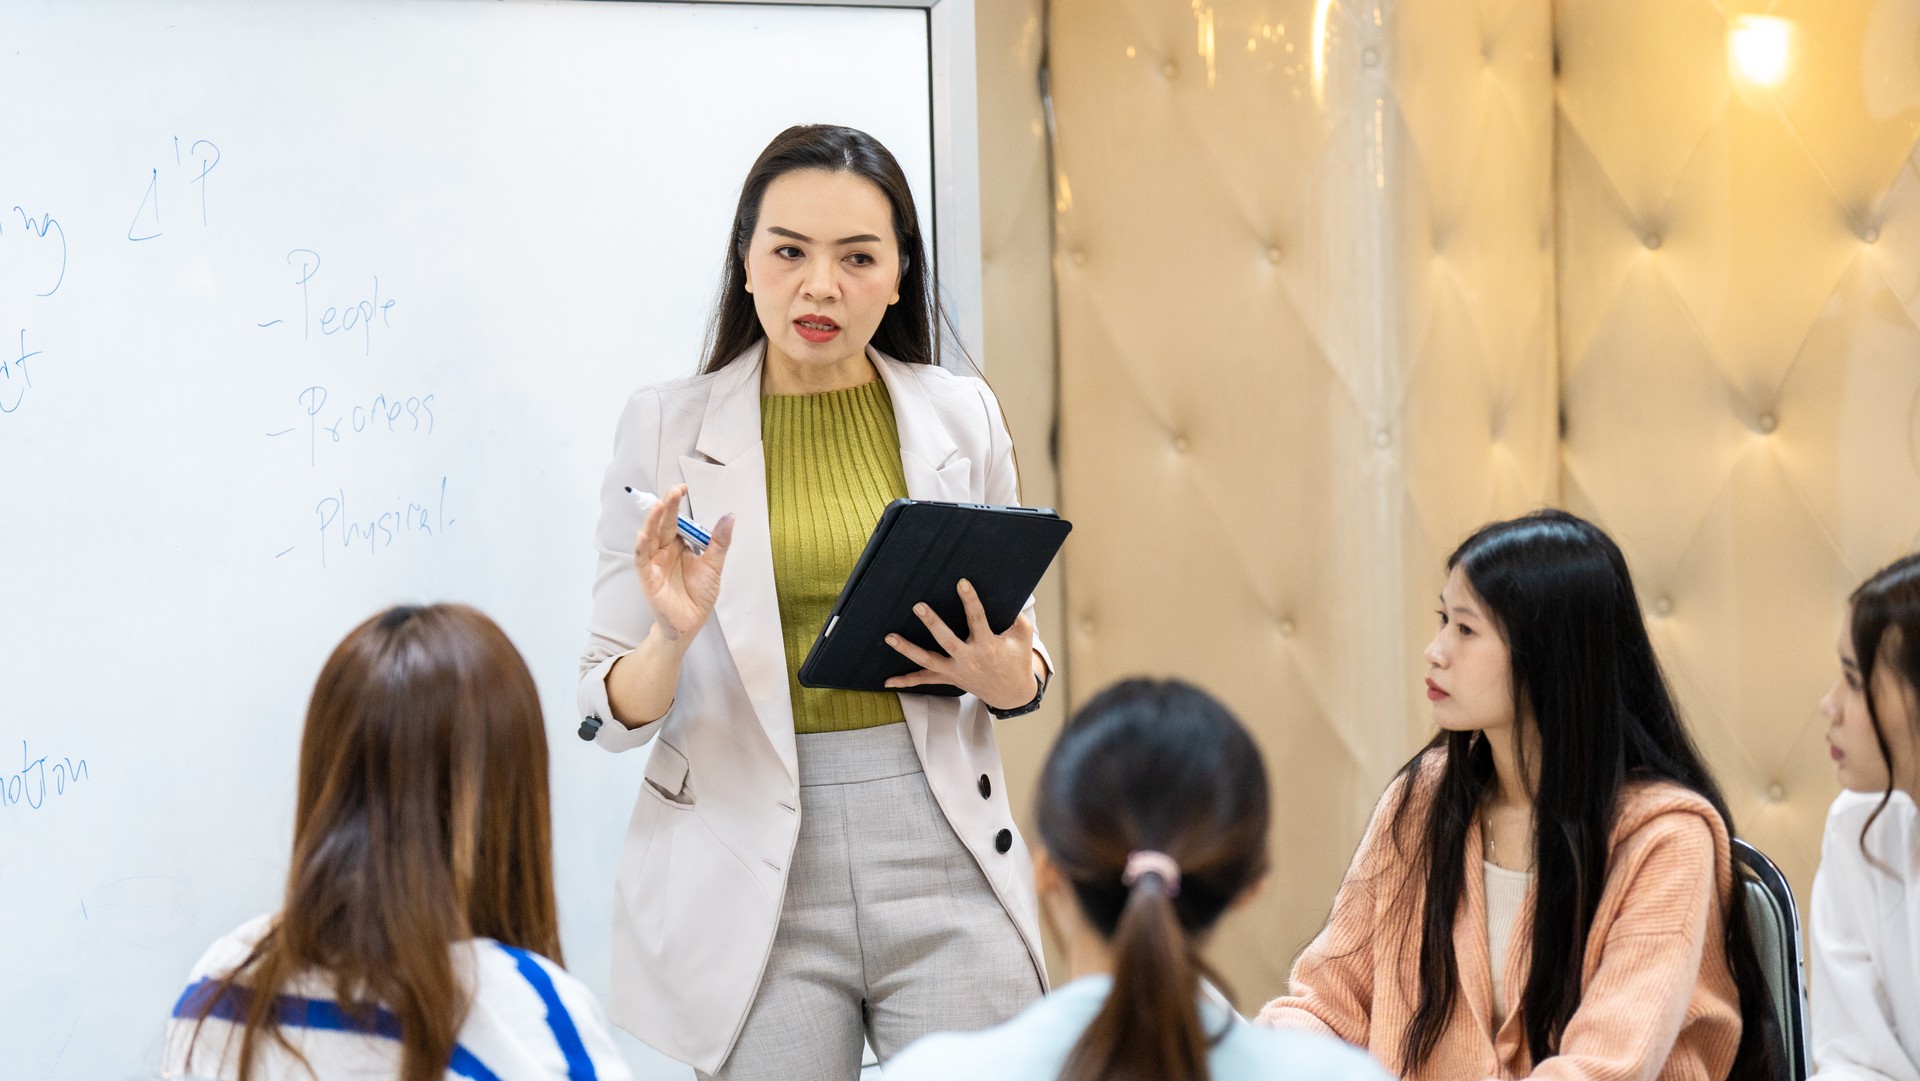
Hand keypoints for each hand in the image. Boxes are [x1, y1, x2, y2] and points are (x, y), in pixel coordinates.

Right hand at [633, 484, 733, 642]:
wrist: (691, 622)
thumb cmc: (699, 594)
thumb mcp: (714, 565)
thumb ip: (719, 542)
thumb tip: (730, 516)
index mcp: (678, 544)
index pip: (675, 520)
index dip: (677, 504)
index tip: (683, 487)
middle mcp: (663, 550)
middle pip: (663, 524)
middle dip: (667, 506)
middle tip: (675, 490)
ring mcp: (654, 562)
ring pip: (649, 537)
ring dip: (652, 521)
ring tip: (659, 504)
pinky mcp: (647, 577)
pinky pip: (642, 559)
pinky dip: (642, 546)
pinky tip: (645, 535)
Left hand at [883, 579, 1038, 709]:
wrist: (1011, 694)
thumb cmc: (1017, 660)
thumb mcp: (1023, 637)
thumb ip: (1017, 618)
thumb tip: (1008, 598)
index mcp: (988, 646)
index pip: (977, 619)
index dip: (970, 600)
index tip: (961, 583)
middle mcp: (969, 659)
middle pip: (947, 640)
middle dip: (932, 623)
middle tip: (918, 606)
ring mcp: (956, 671)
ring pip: (928, 660)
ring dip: (908, 649)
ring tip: (889, 637)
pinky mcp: (949, 678)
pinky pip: (925, 680)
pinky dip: (906, 681)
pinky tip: (887, 682)